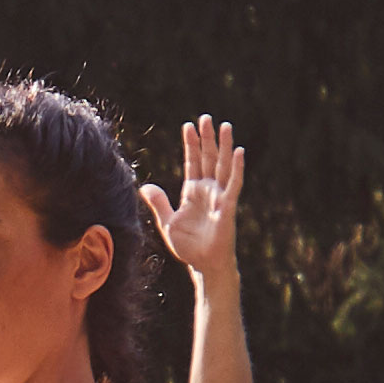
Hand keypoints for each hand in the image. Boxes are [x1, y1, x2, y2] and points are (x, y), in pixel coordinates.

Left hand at [141, 116, 243, 287]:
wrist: (203, 264)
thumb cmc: (188, 246)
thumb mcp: (168, 222)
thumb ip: (159, 203)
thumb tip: (145, 186)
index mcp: (192, 191)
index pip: (193, 161)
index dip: (191, 144)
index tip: (188, 125)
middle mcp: (207, 190)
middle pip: (208, 157)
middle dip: (207, 138)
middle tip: (206, 117)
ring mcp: (219, 196)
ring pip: (223, 165)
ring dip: (224, 146)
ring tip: (224, 126)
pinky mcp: (228, 205)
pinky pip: (234, 183)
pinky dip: (237, 167)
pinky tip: (238, 151)